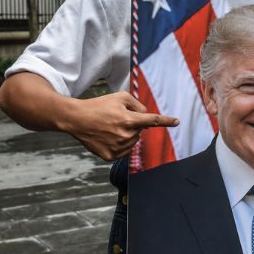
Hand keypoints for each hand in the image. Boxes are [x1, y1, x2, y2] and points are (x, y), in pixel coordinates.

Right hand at [60, 91, 178, 161]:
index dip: (167, 121)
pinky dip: (119, 145)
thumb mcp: (120, 97)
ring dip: (127, 135)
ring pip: (133, 142)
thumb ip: (137, 105)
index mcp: (129, 120)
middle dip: (133, 125)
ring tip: (110, 127)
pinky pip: (123, 151)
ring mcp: (118, 148)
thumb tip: (146, 116)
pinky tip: (107, 137)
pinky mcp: (110, 156)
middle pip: (140, 131)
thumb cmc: (99, 105)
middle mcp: (126, 136)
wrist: (76, 119)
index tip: (177, 121)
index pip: (153, 120)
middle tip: (116, 119)